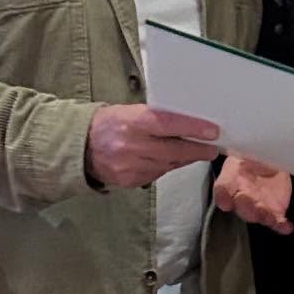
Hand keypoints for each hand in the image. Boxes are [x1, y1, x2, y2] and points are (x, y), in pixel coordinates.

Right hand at [85, 106, 219, 188]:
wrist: (80, 147)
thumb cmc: (109, 123)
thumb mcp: (128, 111)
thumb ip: (155, 117)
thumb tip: (188, 123)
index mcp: (132, 122)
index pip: (169, 125)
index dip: (193, 129)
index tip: (212, 132)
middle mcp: (132, 146)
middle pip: (174, 151)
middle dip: (197, 150)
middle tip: (212, 147)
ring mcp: (130, 166)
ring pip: (169, 165)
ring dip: (184, 159)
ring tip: (194, 152)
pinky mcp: (130, 181)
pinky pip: (157, 174)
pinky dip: (166, 167)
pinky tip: (168, 160)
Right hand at [213, 153, 293, 235]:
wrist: (271, 160)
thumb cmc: (253, 155)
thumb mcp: (247, 148)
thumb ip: (244, 152)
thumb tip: (240, 147)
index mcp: (231, 179)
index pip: (223, 189)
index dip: (223, 197)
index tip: (226, 203)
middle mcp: (242, 197)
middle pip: (241, 206)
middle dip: (246, 207)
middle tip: (252, 203)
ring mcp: (259, 206)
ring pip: (258, 215)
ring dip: (263, 216)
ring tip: (270, 217)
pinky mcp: (275, 211)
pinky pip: (277, 221)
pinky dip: (281, 225)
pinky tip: (286, 227)